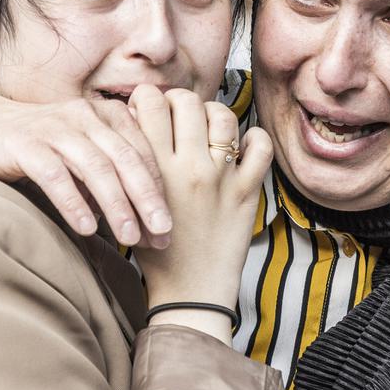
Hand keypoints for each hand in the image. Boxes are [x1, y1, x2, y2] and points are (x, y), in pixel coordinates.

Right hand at [0, 90, 171, 246]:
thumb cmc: (41, 148)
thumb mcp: (83, 156)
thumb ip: (113, 175)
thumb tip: (147, 219)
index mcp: (105, 116)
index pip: (143, 153)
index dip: (160, 190)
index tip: (169, 228)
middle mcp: (84, 116)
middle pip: (126, 159)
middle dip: (147, 199)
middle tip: (162, 234)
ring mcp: (54, 128)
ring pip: (95, 166)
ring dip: (116, 205)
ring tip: (129, 237)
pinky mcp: (24, 143)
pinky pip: (55, 174)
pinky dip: (74, 201)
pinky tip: (88, 227)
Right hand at [129, 85, 271, 341]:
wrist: (189, 292)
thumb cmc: (152, 251)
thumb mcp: (129, 205)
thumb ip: (130, 166)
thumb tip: (128, 122)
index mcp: (155, 170)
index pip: (150, 104)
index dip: (147, 97)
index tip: (147, 107)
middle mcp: (189, 167)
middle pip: (187, 101)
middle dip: (179, 100)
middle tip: (177, 113)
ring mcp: (221, 178)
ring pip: (223, 115)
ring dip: (214, 113)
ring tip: (207, 126)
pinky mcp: (247, 191)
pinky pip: (260, 147)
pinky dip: (253, 138)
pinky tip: (241, 145)